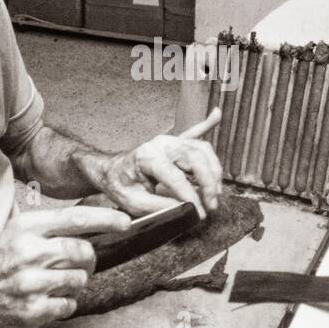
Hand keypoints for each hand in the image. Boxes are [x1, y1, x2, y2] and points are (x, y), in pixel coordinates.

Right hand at [0, 206, 130, 327]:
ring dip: (74, 282)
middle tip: (78, 263)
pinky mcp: (32, 310)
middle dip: (88, 259)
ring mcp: (31, 283)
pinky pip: (69, 304)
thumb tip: (92, 224)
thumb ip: (50, 228)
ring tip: (54, 282)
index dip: (106, 219)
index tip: (125, 222)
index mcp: (27, 228)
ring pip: (79, 280)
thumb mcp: (16, 231)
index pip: (76, 219)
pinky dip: (64, 303)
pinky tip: (47, 298)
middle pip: (84, 252)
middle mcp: (30, 253)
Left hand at [96, 108, 223, 218]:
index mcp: (147, 157)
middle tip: (211, 206)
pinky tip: (216, 114)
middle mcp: (161, 144)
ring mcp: (170, 140)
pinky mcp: (176, 142)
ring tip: (215, 193)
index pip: (176, 177)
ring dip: (213, 172)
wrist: (112, 171)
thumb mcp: (133, 202)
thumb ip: (158, 207)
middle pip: (195, 159)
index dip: (190, 196)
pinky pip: (196, 134)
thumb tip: (184, 211)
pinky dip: (208, 126)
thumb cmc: (120, 185)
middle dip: (208, 183)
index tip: (199, 213)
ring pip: (202, 150)